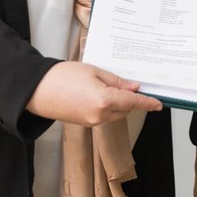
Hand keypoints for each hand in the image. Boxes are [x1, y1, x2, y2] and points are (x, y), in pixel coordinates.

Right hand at [24, 60, 161, 125]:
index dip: (147, 103)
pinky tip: (97, 94)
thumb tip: (133, 88)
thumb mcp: (94, 72)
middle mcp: (100, 115)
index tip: (158, 104)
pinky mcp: (84, 123)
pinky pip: (103, 116)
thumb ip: (116, 81)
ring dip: (117, 103)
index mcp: (104, 101)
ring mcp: (92, 122)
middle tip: (126, 84)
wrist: (37, 90)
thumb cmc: (63, 77)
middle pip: (125, 109)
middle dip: (129, 99)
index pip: (133, 103)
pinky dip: (106, 107)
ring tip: (105, 86)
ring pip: (114, 114)